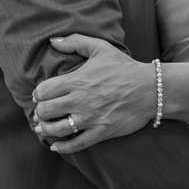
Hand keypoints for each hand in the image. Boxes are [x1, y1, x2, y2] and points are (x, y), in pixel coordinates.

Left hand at [32, 35, 155, 152]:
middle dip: (40, 112)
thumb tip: (53, 41)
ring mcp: (90, 118)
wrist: (150, 88)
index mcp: (77, 80)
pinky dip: (63, 148)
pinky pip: (77, 144)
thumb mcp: (100, 48)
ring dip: (46, 130)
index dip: (38, 94)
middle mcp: (80, 100)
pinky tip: (56, 146)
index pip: (43, 91)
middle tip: (42, 112)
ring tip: (43, 128)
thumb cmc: (124, 67)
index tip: (40, 96)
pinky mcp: (101, 132)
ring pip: (57, 129)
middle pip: (46, 111)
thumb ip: (74, 42)